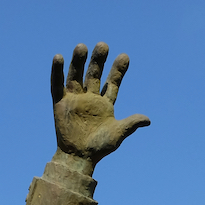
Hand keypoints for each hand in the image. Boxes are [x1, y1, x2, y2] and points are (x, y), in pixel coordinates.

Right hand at [51, 43, 149, 171]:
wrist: (79, 158)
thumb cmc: (99, 149)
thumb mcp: (118, 134)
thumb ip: (131, 124)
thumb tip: (148, 120)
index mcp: (105, 104)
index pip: (112, 83)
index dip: (118, 70)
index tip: (125, 57)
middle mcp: (90, 98)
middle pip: (94, 74)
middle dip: (98, 60)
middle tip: (103, 46)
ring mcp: (75, 99)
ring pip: (76, 75)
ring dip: (78, 61)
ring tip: (82, 47)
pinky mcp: (59, 103)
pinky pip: (57, 84)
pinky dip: (57, 72)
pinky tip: (59, 57)